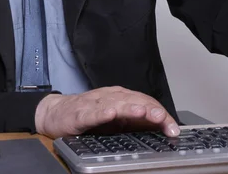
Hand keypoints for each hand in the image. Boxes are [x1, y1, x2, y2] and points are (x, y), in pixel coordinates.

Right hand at [34, 86, 179, 137]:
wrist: (54, 113)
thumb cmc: (85, 116)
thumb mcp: (114, 120)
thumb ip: (135, 121)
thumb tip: (162, 127)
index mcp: (119, 99)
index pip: (144, 102)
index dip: (160, 114)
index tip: (173, 128)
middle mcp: (108, 98)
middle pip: (132, 100)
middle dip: (149, 109)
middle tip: (163, 118)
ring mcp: (93, 104)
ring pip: (115, 103)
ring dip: (130, 107)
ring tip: (143, 111)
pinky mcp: (79, 113)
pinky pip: (92, 112)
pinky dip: (101, 112)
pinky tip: (109, 113)